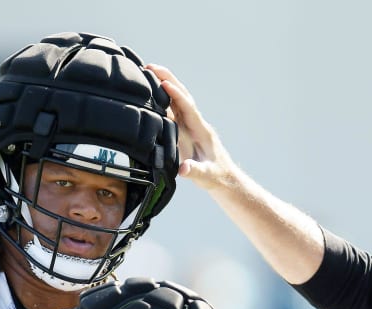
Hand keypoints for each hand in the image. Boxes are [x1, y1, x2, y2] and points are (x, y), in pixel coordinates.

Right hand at [145, 64, 237, 192]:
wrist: (224, 178)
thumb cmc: (216, 176)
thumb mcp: (206, 176)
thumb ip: (195, 171)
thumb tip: (183, 168)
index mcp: (201, 131)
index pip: (189, 108)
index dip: (177, 95)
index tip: (164, 83)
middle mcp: (196, 123)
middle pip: (182, 96)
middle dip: (168, 79)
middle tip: (151, 66)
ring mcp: (190, 125)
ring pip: (176, 100)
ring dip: (164, 84)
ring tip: (147, 71)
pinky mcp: (185, 130)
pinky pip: (172, 110)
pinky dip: (162, 98)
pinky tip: (149, 91)